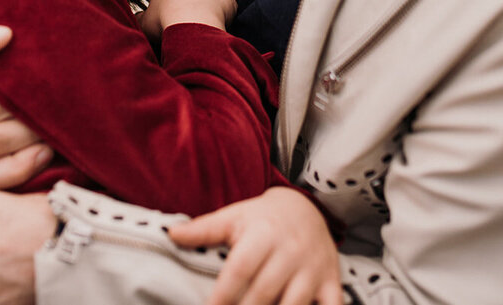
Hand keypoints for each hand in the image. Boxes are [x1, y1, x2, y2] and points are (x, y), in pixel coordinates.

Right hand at [138, 0, 238, 39]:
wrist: (189, 20)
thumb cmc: (166, 21)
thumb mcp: (143, 23)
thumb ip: (140, 19)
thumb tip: (138, 19)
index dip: (171, 12)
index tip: (171, 23)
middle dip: (189, 13)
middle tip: (187, 30)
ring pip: (209, 3)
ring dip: (207, 14)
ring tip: (202, 32)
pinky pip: (226, 8)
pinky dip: (225, 17)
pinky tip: (217, 28)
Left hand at [168, 187, 340, 304]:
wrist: (308, 207)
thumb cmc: (264, 218)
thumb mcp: (235, 216)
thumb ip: (204, 229)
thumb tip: (171, 234)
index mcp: (263, 234)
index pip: (240, 269)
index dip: (223, 294)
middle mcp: (290, 252)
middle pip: (264, 292)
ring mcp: (313, 269)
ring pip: (295, 304)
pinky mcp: (331, 282)